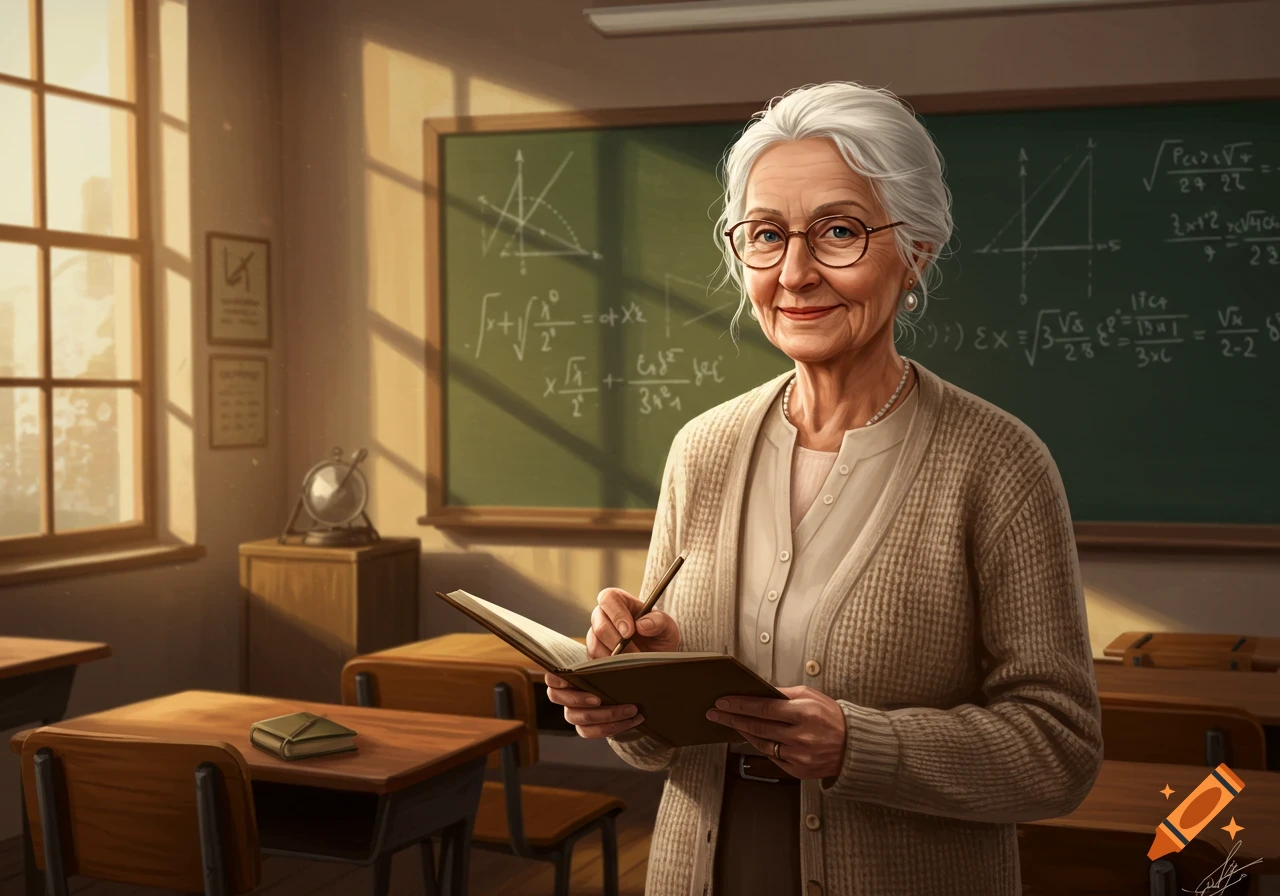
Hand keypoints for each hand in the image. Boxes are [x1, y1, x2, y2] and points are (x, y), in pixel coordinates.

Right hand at [544, 672, 643, 738]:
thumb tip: (614, 658)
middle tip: (601, 698)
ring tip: (631, 710)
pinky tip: (633, 720)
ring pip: (579, 719)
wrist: (619, 687)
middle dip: (582, 700)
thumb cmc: (608, 670)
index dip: (559, 681)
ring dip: (607, 716)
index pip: (552, 679)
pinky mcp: (584, 727)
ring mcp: (572, 713)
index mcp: (565, 677)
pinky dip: (613, 727)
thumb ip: (600, 663)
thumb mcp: (604, 662)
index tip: (577, 677)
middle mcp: (564, 696)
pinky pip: (591, 732)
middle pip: (564, 702)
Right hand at [587, 587, 681, 657]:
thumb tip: (642, 624)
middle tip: (634, 652)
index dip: (616, 614)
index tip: (629, 632)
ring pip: (594, 644)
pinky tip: (623, 665)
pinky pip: (594, 659)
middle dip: (617, 641)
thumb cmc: (660, 637)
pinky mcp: (594, 652)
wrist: (656, 659)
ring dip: (615, 656)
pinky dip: (609, 665)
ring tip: (632, 659)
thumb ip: (659, 621)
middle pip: (599, 625)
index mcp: (621, 602)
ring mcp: (596, 635)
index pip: (609, 598)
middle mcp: (604, 616)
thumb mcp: (667, 627)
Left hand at [706, 686, 847, 779]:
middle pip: (758, 727)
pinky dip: (759, 745)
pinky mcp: (798, 771)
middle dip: (733, 718)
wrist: (853, 746)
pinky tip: (749, 736)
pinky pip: (772, 756)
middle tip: (715, 713)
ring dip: (742, 732)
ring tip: (729, 722)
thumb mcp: (811, 696)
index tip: (723, 701)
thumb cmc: (832, 717)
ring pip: (761, 743)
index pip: (764, 708)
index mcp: (805, 713)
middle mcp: (801, 736)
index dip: (740, 705)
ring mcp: (799, 756)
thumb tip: (758, 692)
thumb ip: (784, 694)